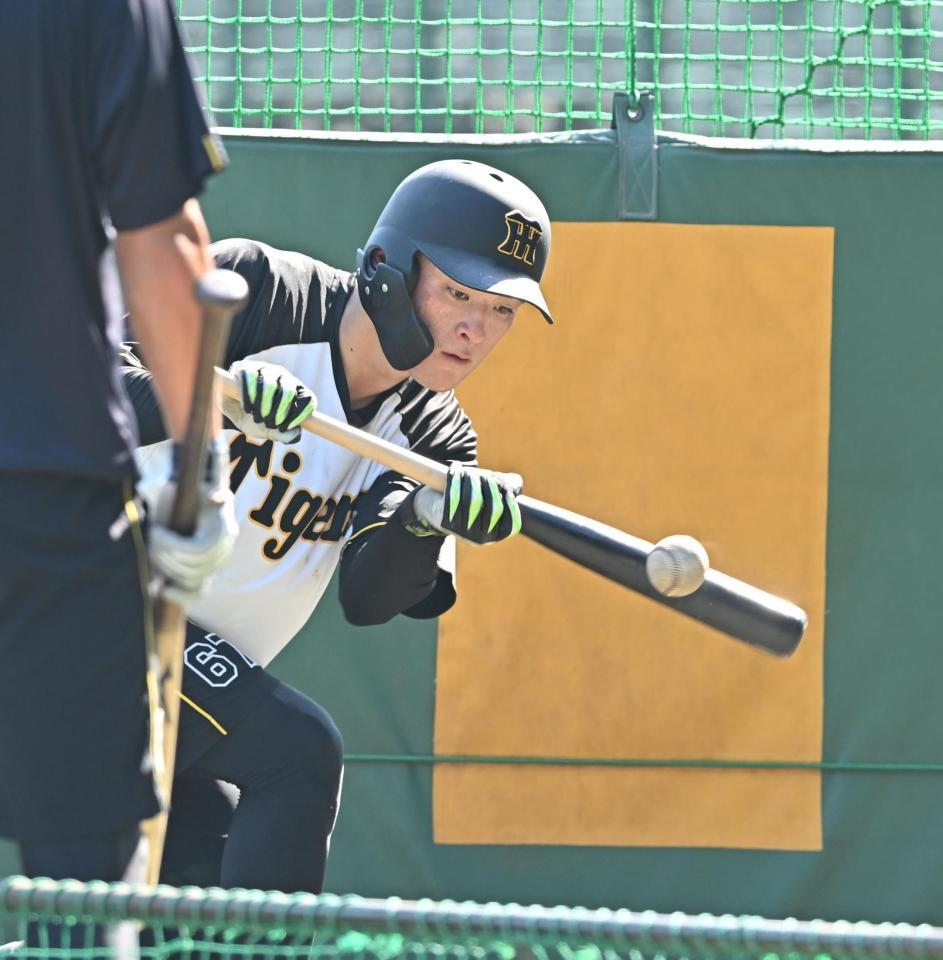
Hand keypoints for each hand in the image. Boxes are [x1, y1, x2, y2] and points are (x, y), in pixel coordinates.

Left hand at [142, 439, 238, 604]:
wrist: (211, 513)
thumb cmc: (205, 498)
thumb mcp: (210, 488)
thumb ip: (217, 488)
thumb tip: (217, 496)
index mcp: (223, 535)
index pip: (196, 551)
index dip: (171, 545)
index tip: (154, 531)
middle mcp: (222, 554)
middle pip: (190, 566)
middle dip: (165, 556)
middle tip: (150, 541)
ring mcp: (215, 568)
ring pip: (189, 579)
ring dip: (166, 569)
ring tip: (152, 554)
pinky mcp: (207, 578)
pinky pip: (196, 595)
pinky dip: (178, 595)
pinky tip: (161, 590)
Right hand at [222, 359, 316, 442]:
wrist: (229, 410)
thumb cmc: (254, 419)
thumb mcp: (269, 430)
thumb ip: (283, 435)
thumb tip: (295, 433)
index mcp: (295, 392)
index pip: (308, 399)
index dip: (301, 414)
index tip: (287, 427)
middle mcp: (283, 377)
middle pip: (288, 391)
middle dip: (280, 411)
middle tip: (270, 423)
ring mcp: (265, 370)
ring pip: (270, 384)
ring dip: (264, 404)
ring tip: (257, 417)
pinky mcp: (246, 367)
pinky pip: (251, 378)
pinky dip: (249, 396)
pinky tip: (247, 408)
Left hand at [402, 463, 522, 544]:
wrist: (434, 507)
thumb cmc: (469, 498)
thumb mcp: (491, 493)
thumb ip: (510, 486)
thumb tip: (514, 483)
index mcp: (494, 535)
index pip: (511, 524)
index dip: (512, 505)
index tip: (507, 489)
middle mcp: (480, 538)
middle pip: (494, 508)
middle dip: (492, 486)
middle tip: (486, 474)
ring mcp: (462, 531)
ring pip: (473, 500)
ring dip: (473, 479)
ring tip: (469, 471)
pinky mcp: (444, 521)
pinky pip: (453, 496)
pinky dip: (456, 479)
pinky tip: (456, 468)